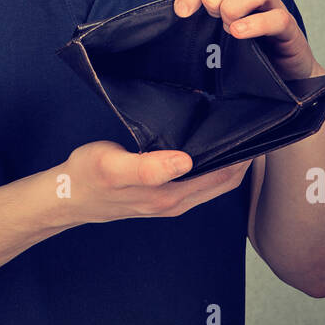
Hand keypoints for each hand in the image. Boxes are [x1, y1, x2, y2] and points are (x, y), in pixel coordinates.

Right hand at [54, 140, 252, 225]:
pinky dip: (213, 164)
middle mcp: (176, 201)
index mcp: (170, 194)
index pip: (224, 175)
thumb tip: (184, 162)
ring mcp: (170, 200)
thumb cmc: (86, 177)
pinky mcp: (161, 195)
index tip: (259, 128)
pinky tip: (209, 145)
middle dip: (246, 156)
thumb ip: (147, 167)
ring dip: (231, 161)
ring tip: (239, 130)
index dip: (245, 154)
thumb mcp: (111, 165)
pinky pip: (199, 180)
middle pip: (227, 180)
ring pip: (215, 181)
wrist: (65, 197)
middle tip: (257, 123)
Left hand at [173, 0, 315, 80]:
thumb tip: (176, 13)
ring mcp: (275, 6)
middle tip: (212, 19)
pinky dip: (255, 24)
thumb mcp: (215, 27)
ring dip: (235, 7)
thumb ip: (198, 17)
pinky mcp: (289, 29)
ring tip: (227, 28)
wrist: (279, 74)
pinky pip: (277, 17)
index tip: (182, 12)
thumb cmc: (243, 46)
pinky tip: (238, 34)